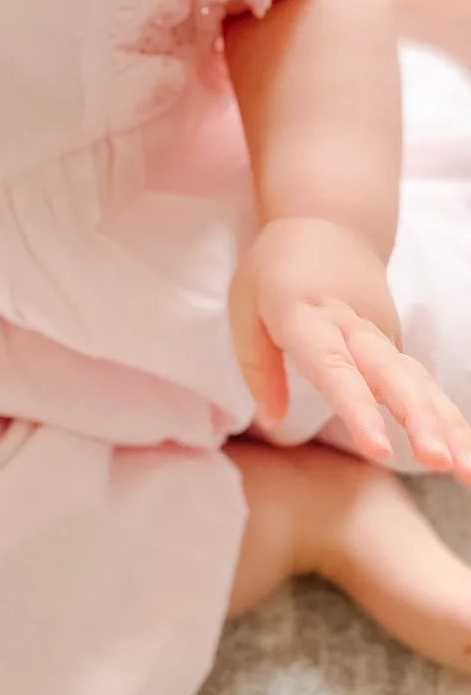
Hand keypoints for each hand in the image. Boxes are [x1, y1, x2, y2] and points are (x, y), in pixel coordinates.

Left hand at [229, 215, 470, 480]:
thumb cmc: (276, 269)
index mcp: (308, 315)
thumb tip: (272, 422)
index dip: (355, 406)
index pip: (334, 365)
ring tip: (467, 471)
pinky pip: (424, 385)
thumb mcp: (245, 306)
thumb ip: (258, 367)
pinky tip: (466, 457)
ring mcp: (382, 335)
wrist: (328, 223)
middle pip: (390, 373)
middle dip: (417, 418)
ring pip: (418, 380)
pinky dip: (449, 419)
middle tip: (439, 459)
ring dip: (446, 425)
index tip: (378, 447)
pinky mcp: (397, 346)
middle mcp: (353, 326)